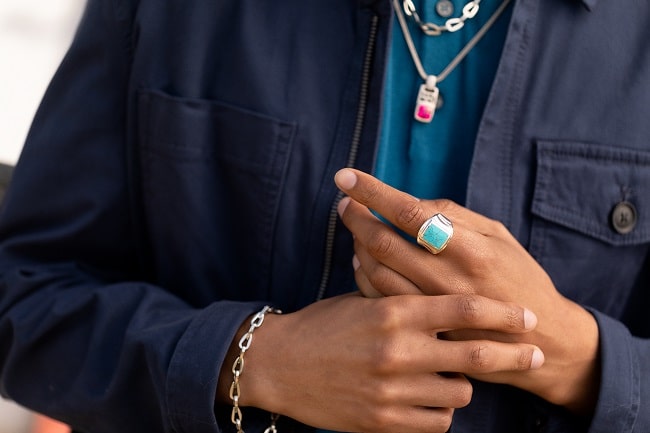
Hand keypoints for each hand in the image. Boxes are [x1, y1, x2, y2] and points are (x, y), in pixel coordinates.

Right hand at [217, 293, 542, 432]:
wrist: (279, 364)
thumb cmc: (322, 326)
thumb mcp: (362, 301)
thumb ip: (404, 301)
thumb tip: (447, 300)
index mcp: (393, 312)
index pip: (463, 308)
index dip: (503, 312)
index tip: (527, 315)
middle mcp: (398, 350)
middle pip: (476, 354)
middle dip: (515, 354)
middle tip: (536, 355)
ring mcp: (392, 389)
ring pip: (460, 392)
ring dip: (463, 383)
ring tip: (449, 375)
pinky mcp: (383, 421)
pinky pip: (437, 422)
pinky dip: (440, 410)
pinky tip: (428, 399)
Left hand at [334, 168, 599, 414]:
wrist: (542, 340)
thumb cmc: (520, 278)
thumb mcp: (499, 237)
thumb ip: (455, 216)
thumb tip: (409, 202)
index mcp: (471, 249)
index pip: (410, 212)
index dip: (374, 192)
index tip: (347, 176)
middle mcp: (448, 279)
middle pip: (384, 242)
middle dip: (357, 216)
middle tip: (345, 202)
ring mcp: (433, 308)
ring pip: (377, 271)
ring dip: (358, 244)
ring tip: (355, 227)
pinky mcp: (425, 329)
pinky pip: (381, 298)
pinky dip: (365, 275)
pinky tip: (364, 259)